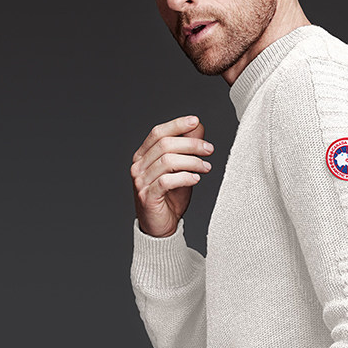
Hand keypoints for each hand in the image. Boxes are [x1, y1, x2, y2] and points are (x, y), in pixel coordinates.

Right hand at [130, 114, 214, 237]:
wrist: (160, 227)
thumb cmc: (170, 198)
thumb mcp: (181, 170)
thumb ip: (186, 150)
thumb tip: (197, 127)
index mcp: (143, 156)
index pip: (158, 133)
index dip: (177, 124)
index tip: (195, 121)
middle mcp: (138, 166)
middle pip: (165, 145)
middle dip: (191, 144)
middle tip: (209, 149)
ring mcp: (141, 181)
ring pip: (167, 161)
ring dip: (191, 162)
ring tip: (206, 167)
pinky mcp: (148, 196)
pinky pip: (166, 181)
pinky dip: (184, 177)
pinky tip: (196, 179)